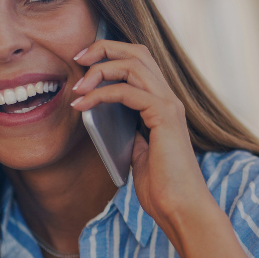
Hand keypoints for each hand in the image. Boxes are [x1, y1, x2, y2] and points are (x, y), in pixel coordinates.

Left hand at [70, 40, 212, 242]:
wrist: (180, 208)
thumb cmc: (161, 188)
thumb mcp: (138, 153)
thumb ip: (128, 132)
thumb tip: (103, 117)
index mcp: (163, 105)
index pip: (139, 62)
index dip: (111, 54)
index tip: (83, 62)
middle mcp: (169, 99)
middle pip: (137, 52)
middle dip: (104, 48)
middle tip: (78, 57)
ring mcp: (169, 105)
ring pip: (133, 64)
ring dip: (100, 69)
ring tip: (78, 85)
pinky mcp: (164, 116)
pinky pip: (128, 91)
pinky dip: (102, 94)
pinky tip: (84, 104)